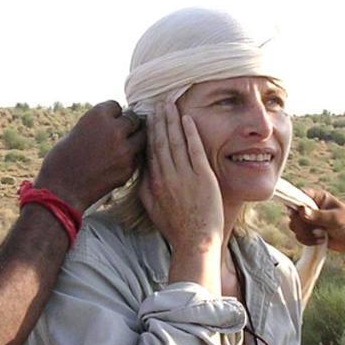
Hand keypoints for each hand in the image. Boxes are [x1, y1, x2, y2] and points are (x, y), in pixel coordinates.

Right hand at [34, 101, 144, 211]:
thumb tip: (114, 124)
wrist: (61, 191)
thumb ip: (97, 126)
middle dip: (126, 124)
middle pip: (133, 119)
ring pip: (141, 137)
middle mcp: (114, 129)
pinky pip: (137, 156)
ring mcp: (124, 150)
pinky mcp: (128, 168)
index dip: (111, 114)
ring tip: (122, 146)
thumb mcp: (77, 132)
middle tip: (119, 133)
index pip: (116, 106)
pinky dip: (131, 157)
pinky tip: (118, 162)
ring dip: (134, 139)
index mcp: (98, 115)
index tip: (106, 122)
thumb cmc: (61, 161)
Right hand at [139, 101, 223, 290]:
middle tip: (157, 103)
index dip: (149, 132)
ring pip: (176, 141)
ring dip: (172, 121)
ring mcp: (185, 175)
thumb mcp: (152, 208)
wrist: (194, 241)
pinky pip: (195, 149)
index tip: (148, 118)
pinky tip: (187, 119)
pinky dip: (190, 132)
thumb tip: (142, 172)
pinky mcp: (203, 177)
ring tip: (169, 105)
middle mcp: (167, 176)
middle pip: (161, 141)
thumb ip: (146, 189)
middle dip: (159, 121)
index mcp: (154, 182)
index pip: (150, 150)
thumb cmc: (175, 228)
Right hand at [289, 189, 344, 253]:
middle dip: (301, 224)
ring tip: (320, 236)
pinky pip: (299, 236)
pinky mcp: (309, 232)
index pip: (299, 195)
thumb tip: (301, 210)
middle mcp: (311, 208)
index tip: (296, 213)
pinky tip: (320, 241)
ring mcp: (309, 221)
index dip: (294, 203)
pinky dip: (307, 241)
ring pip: (294, 226)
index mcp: (318, 198)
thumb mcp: (334, 218)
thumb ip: (317, 215)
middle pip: (293, 213)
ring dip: (305, 234)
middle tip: (313, 228)